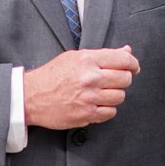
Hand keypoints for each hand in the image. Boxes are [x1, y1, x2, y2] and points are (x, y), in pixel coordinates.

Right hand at [22, 46, 139, 129]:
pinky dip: (107, 109)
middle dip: (123, 80)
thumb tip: (127, 51)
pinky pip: (110, 113)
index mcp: (87, 60)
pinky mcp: (86, 114)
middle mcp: (89, 78)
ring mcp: (88, 98)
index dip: (133, 64)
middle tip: (115, 81)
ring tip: (102, 93)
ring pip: (120, 97)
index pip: (123, 59)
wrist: (30, 97)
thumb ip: (102, 55)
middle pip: (125, 79)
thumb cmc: (52, 76)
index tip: (133, 68)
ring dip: (114, 95)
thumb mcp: (75, 57)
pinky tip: (97, 104)